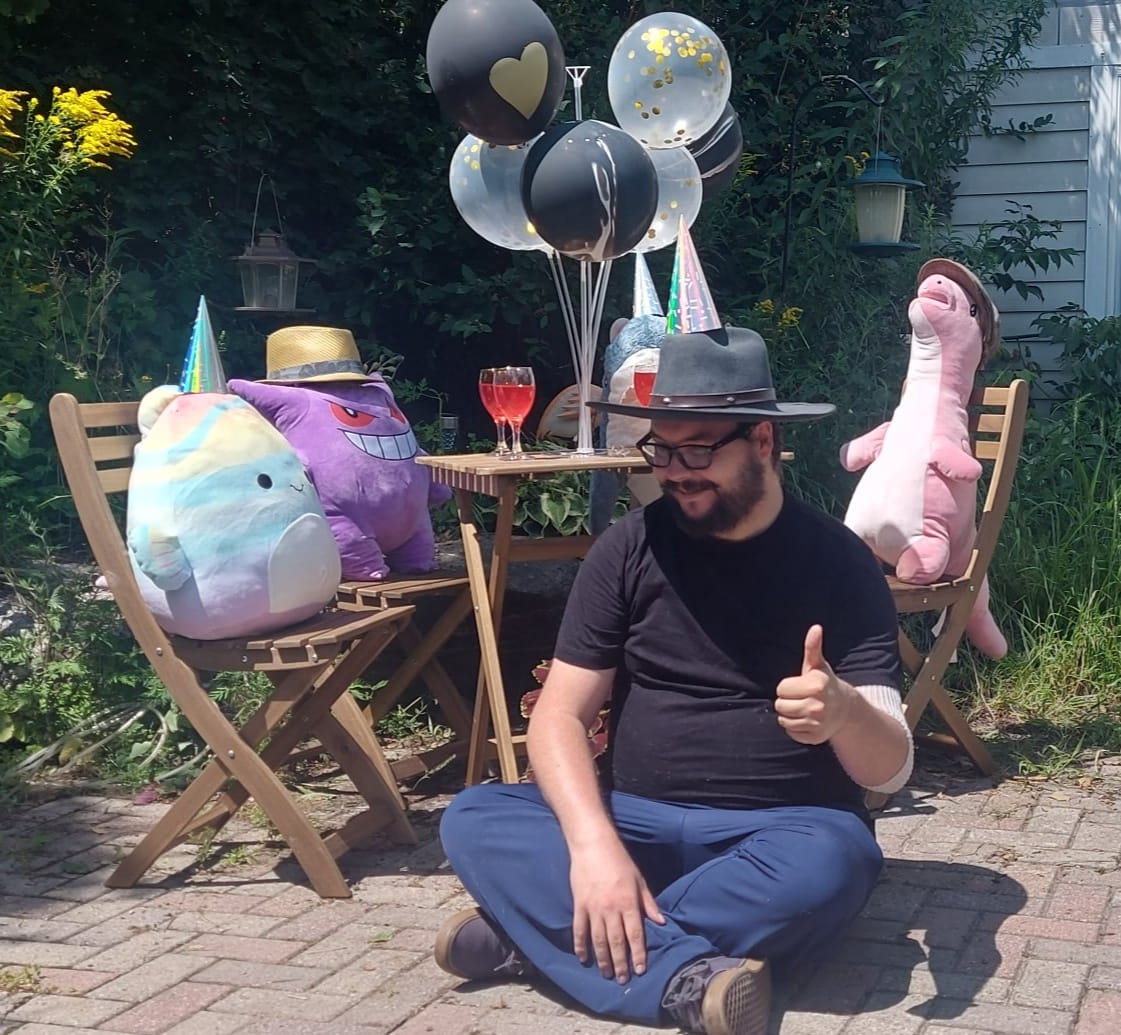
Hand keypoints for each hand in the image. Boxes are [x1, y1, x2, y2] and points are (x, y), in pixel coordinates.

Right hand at [569, 839, 664, 982]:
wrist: (592, 844)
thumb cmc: (619, 860)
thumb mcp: (639, 879)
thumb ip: (648, 902)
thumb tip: (661, 922)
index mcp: (629, 903)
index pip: (636, 934)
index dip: (639, 954)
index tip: (641, 970)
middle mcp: (611, 909)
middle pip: (616, 942)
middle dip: (621, 963)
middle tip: (623, 980)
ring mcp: (593, 908)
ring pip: (598, 940)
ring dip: (603, 959)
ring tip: (607, 974)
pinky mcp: (579, 905)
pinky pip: (580, 930)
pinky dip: (581, 945)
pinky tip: (584, 958)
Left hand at [774, 625, 853, 744]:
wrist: (845, 709)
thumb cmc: (824, 683)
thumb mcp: (818, 665)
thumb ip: (813, 647)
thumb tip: (816, 628)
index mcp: (816, 686)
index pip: (781, 689)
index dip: (787, 687)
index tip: (800, 686)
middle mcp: (818, 706)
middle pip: (780, 706)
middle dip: (786, 701)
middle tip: (801, 698)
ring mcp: (818, 724)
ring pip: (784, 721)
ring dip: (789, 715)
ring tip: (802, 708)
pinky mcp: (815, 738)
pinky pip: (791, 733)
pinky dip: (795, 728)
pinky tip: (806, 721)